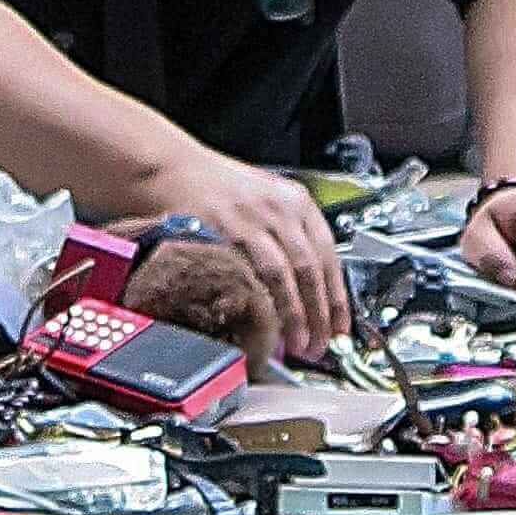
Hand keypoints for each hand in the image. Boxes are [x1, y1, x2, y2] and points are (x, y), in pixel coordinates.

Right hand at [155, 152, 349, 366]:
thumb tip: (310, 296)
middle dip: (319, 315)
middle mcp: (279, 209)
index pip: (329, 257)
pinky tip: (261, 321)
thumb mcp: (268, 201)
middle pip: (310, 270)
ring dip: (294, 314)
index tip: (340, 329)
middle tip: (320, 345)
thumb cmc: (221, 189)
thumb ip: (290, 241)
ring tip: (298, 343)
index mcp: (297, 202)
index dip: (338, 300)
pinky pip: (245, 274)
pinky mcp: (222, 232)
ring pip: (283, 275)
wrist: (175, 169)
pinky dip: (257, 301)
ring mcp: (250, 219)